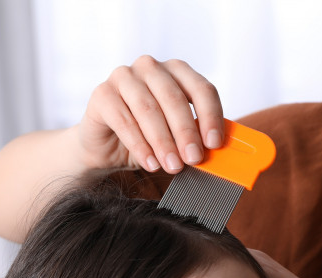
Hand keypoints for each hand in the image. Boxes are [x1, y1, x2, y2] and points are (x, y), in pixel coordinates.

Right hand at [78, 55, 225, 173]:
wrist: (108, 146)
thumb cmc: (149, 137)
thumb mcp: (178, 136)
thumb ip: (197, 137)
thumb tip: (219, 152)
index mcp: (177, 71)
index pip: (202, 89)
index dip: (210, 117)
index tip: (214, 144)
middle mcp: (150, 67)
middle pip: (174, 98)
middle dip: (186, 132)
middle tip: (193, 159)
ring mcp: (123, 76)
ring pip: (148, 109)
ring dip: (163, 142)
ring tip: (173, 166)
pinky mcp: (102, 93)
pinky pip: (123, 120)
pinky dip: (139, 145)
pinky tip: (150, 163)